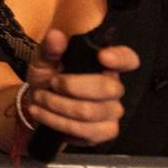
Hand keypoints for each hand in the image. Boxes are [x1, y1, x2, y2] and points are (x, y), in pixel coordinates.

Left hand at [19, 29, 137, 147]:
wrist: (39, 104)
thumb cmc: (48, 76)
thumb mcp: (43, 59)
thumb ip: (50, 48)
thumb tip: (56, 35)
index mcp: (105, 64)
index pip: (128, 59)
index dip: (120, 58)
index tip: (102, 56)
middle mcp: (114, 87)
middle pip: (108, 88)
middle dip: (72, 86)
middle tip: (51, 83)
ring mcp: (112, 111)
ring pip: (90, 112)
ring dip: (58, 105)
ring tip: (40, 97)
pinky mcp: (104, 131)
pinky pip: (85, 131)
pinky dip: (57, 122)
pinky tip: (42, 113)